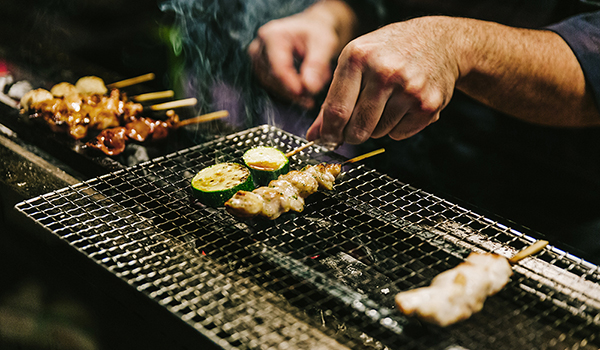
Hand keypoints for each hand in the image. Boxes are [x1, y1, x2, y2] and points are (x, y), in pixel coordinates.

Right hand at [247, 1, 356, 108]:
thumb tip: (310, 88)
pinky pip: (272, 88)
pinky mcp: (260, 71)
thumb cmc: (317, 33)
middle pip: (273, 78)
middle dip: (294, 91)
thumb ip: (317, 65)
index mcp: (272, 35)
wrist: (310, 29)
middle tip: (313, 95)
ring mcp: (257, 60)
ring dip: (293, 93)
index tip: (306, 95)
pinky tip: (305, 93)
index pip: (278, 67)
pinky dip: (289, 93)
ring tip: (313, 87)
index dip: (291, 84)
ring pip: (272, 86)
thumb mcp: (324, 44)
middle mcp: (258, 47)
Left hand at [306, 16, 461, 144]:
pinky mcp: (428, 105)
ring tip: (387, 103)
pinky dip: (397, 128)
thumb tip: (314, 136)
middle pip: (356, 128)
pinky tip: (403, 106)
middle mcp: (383, 72)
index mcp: (357, 57)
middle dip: (352, 134)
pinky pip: (399, 134)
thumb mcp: (356, 62)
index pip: (336, 110)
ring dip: (377, 127)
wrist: (440, 42)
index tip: (327, 139)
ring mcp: (408, 88)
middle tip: (356, 126)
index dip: (329, 132)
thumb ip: (333, 99)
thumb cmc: (390, 51)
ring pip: (378, 133)